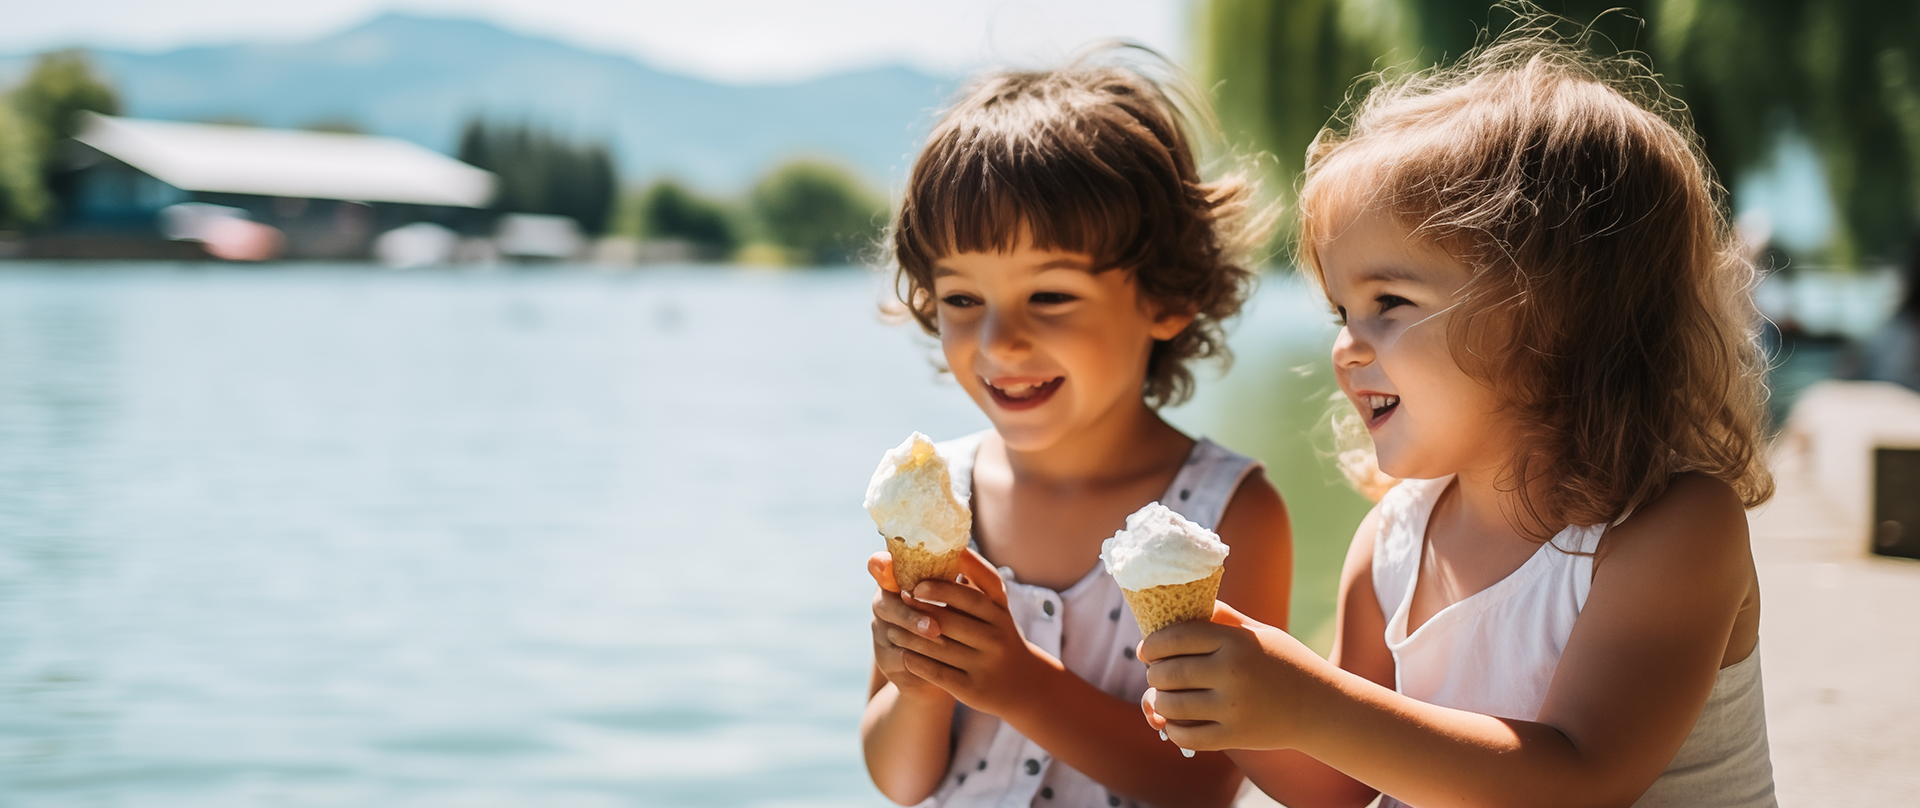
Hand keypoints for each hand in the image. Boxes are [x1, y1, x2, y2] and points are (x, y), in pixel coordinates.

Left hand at [883, 549, 1061, 717]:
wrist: (1022, 684)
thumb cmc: (996, 636)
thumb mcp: (993, 609)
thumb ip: (972, 584)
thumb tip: (943, 548)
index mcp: (1000, 610)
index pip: (977, 589)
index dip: (947, 582)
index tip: (921, 574)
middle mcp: (997, 634)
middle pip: (953, 616)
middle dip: (923, 606)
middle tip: (901, 596)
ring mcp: (986, 662)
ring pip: (940, 645)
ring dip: (912, 635)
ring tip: (891, 626)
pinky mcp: (974, 688)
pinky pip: (938, 672)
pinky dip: (918, 662)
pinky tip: (904, 653)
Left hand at [1138, 600, 1322, 751]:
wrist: (1321, 707)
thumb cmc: (1286, 663)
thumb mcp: (1259, 633)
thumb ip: (1222, 619)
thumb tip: (1185, 605)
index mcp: (1236, 641)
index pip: (1176, 637)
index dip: (1152, 644)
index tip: (1145, 650)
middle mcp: (1232, 672)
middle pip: (1168, 673)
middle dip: (1153, 674)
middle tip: (1155, 675)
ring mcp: (1233, 706)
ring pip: (1171, 706)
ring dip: (1159, 703)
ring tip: (1162, 698)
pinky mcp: (1235, 736)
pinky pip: (1187, 736)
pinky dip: (1172, 731)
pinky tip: (1174, 724)